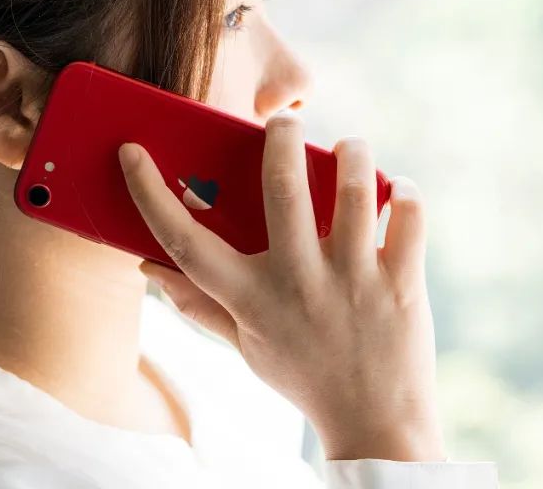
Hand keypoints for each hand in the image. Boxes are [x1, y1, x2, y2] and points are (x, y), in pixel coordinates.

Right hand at [117, 109, 445, 461]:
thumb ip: (199, 305)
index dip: (151, 194)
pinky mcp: (402, 282)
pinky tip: (398, 190)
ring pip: (354, 191)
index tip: (133, 152)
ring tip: (349, 148)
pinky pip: (409, 218)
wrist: (376, 422)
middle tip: (282, 120)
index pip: (185, 242)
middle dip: (280, 138)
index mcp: (251, 299)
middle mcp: (299, 283)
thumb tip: (150, 269)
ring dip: (354, 154)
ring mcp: (353, 281)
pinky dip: (407, 193)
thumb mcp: (245, 345)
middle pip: (281, 189)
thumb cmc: (305, 375)